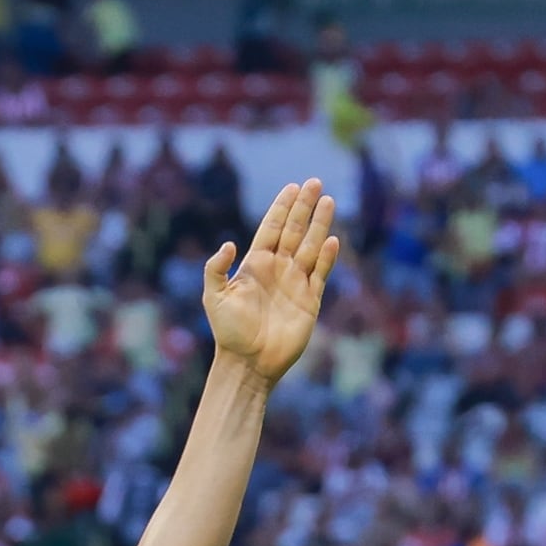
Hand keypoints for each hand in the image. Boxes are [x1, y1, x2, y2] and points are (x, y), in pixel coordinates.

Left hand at [199, 178, 339, 386]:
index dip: (281, 208)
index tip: (292, 187)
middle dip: (304, 207)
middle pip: (294, 231)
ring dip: (319, 225)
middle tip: (315, 182)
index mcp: (255, 265)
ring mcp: (295, 283)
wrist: (249, 363)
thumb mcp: (213, 297)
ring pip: (310, 246)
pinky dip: (326, 257)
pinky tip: (332, 240)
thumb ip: (215, 269)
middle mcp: (277, 270)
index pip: (271, 229)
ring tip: (328, 201)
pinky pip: (320, 273)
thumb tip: (229, 244)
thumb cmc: (228, 332)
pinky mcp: (309, 300)